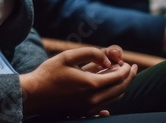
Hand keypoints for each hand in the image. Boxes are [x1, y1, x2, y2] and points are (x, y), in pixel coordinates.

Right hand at [20, 46, 136, 116]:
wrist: (33, 94)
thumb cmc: (49, 73)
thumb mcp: (68, 56)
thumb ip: (90, 53)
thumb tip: (106, 59)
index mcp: (91, 85)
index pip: (119, 77)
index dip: (126, 68)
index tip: (128, 61)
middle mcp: (93, 99)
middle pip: (120, 89)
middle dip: (129, 77)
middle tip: (132, 68)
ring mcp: (89, 108)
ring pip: (115, 99)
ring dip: (122, 87)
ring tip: (122, 76)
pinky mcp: (83, 112)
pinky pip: (105, 108)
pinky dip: (112, 99)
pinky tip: (111, 94)